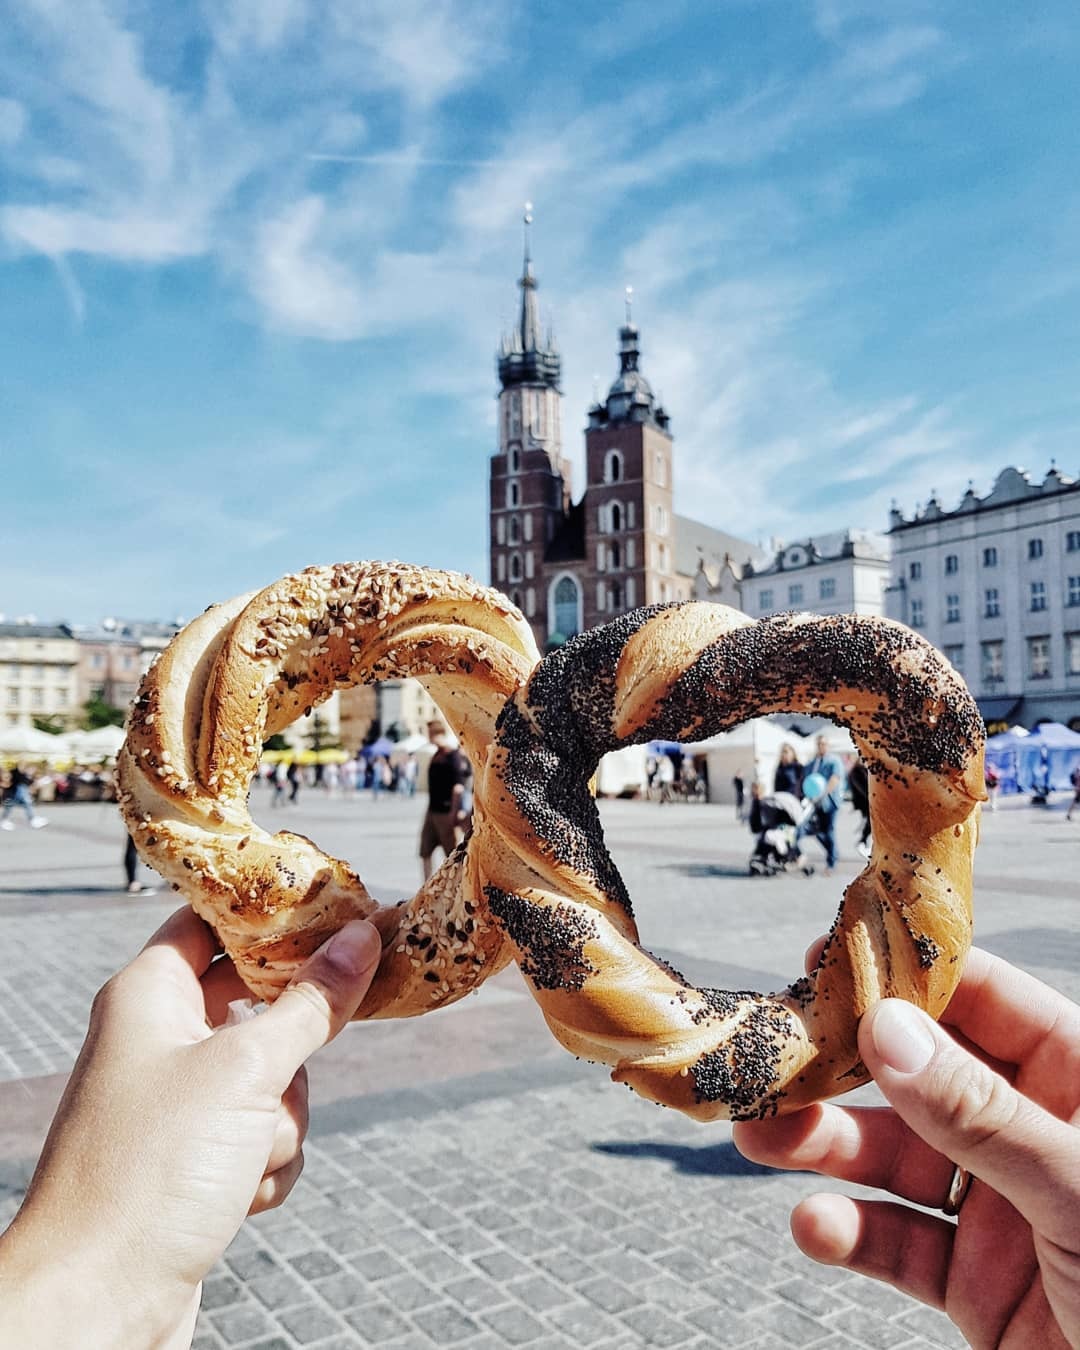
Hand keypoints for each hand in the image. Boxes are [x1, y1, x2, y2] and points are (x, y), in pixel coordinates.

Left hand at [0, 907, 380, 1348]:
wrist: (97, 1302)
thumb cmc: (152, 1171)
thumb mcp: (247, 1072)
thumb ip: (312, 1002)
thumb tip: (362, 936)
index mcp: (150, 994)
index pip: (217, 919)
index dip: (277, 911)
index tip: (341, 909)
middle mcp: (159, 1039)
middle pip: (257, 999)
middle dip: (293, 1039)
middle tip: (337, 1025)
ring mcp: (177, 1103)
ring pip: (273, 1074)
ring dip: (282, 1117)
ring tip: (249, 1152)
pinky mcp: (193, 1160)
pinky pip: (263, 1134)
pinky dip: (268, 1162)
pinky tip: (242, 1195)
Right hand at [733, 946, 1079, 1348]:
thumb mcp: (1079, 1193)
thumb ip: (981, 1114)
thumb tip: (889, 1029)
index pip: (989, 1003)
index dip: (911, 977)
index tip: (830, 960)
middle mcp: (1034, 1137)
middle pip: (922, 1078)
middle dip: (844, 1069)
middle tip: (774, 1057)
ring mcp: (1001, 1210)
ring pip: (896, 1157)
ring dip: (826, 1146)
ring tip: (763, 1138)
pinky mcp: (974, 1284)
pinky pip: (899, 1243)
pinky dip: (850, 1232)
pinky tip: (818, 1226)